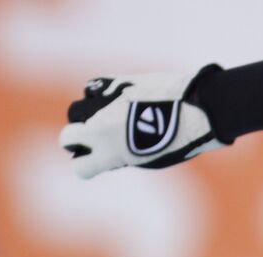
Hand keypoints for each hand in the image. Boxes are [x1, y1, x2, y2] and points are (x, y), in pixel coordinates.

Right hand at [59, 68, 224, 178]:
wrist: (195, 108)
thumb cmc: (180, 139)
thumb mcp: (150, 158)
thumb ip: (123, 155)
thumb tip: (111, 149)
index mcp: (109, 154)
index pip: (79, 167)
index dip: (86, 165)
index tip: (96, 161)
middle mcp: (99, 129)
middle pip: (67, 135)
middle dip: (77, 139)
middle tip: (94, 139)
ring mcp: (102, 104)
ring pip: (78, 109)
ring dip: (87, 115)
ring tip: (111, 117)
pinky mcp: (113, 82)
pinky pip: (92, 88)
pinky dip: (99, 94)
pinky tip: (117, 99)